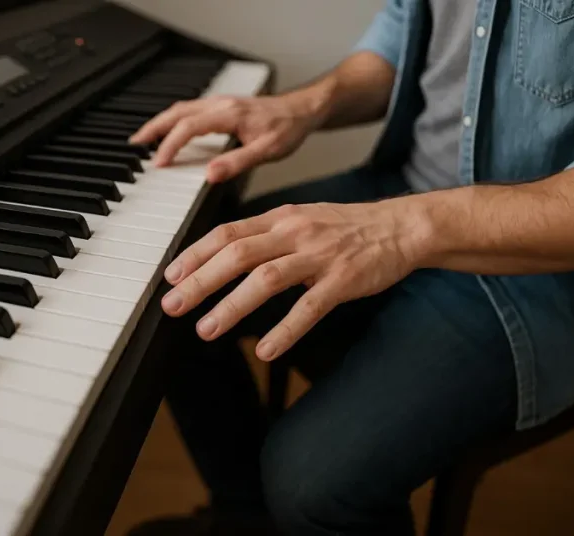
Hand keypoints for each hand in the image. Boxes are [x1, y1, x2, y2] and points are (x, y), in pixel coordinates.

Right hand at [129, 94, 323, 182]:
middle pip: (177, 112)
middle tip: (135, 144)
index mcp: (228, 114)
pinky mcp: (223, 105)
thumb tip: (209, 175)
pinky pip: (190, 109)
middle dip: (153, 128)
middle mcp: (220, 104)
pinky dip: (174, 120)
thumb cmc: (289, 129)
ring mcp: (221, 102)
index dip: (170, 145)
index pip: (188, 127)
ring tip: (144, 138)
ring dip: (161, 122)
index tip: (158, 164)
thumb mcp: (268, 151)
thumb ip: (237, 162)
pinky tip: (171, 131)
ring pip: (181, 108)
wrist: (304, 109)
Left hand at [159, 199, 429, 360]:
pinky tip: (265, 350)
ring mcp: (319, 256)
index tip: (171, 275)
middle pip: (237, 254)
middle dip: (200, 281)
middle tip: (172, 305)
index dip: (195, 254)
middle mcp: (294, 233)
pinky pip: (309, 307)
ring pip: (266, 279)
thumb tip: (222, 253)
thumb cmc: (346, 228)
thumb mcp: (300, 220)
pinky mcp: (343, 280)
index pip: (227, 233)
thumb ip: (264, 235)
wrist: (402, 227)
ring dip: (231, 306)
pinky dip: (285, 330)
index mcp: (280, 219)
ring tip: (206, 329)